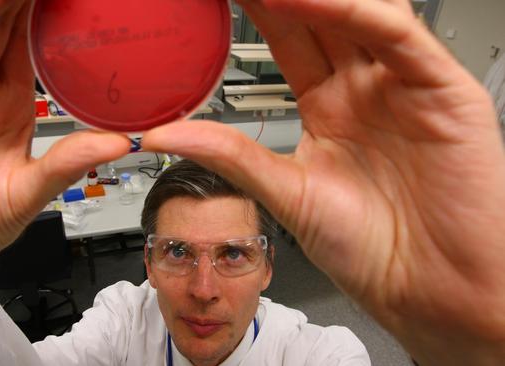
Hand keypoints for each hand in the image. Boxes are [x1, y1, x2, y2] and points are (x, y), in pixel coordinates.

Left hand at [143, 0, 504, 363]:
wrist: (428, 289)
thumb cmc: (371, 248)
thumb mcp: (286, 193)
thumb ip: (230, 155)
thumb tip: (163, 136)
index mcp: (330, 107)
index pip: (289, 37)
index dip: (257, 9)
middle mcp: (365, 88)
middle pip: (320, 15)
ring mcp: (402, 84)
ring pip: (359, 13)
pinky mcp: (442, 89)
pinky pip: (397, 36)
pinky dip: (353, 11)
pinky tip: (306, 2)